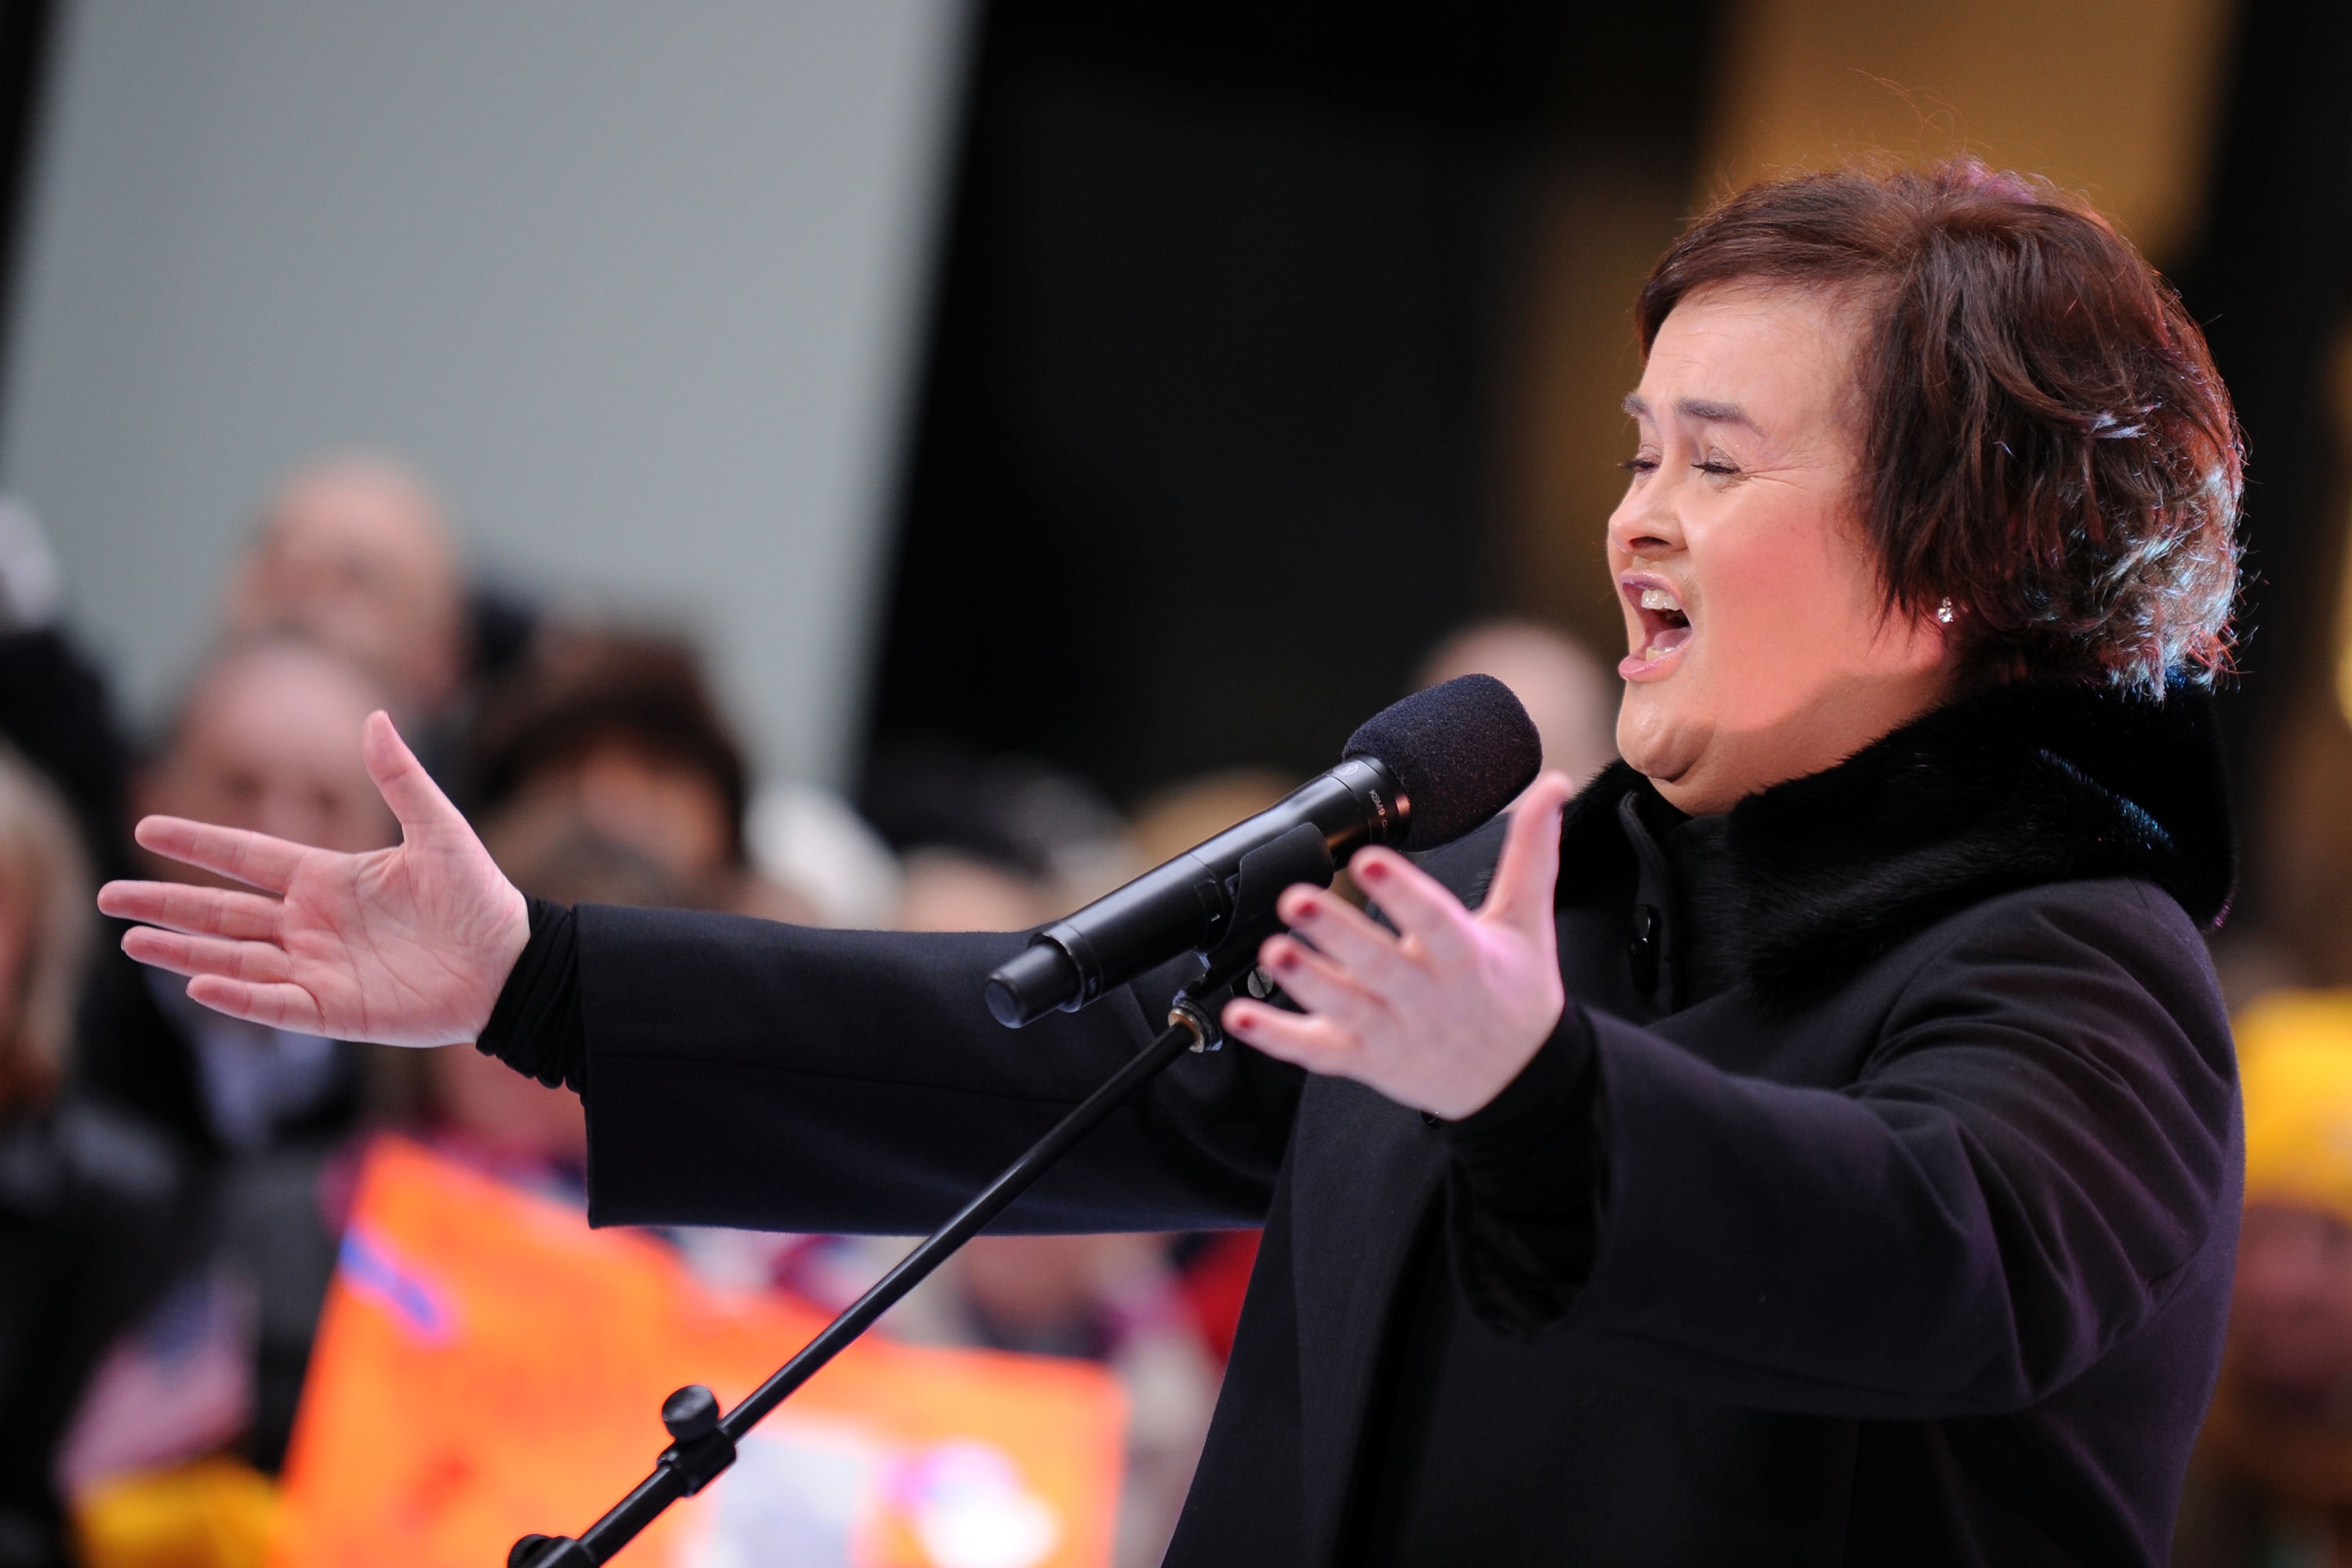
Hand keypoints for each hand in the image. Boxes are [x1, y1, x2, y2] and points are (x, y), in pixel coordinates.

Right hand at [96, 712, 529, 1046]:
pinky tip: (199, 984)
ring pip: (234, 958)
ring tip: (130, 939)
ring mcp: (318, 969)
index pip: (246, 856)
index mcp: (328, 878)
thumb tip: (375, 717)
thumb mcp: (440, 831)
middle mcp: (311, 924)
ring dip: (183, 951)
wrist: (512, 964)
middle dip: (165, 903)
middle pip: (222, 912)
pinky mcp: (335, 1012)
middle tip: (106, 896)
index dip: (197, 843)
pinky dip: (238, 996)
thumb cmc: (479, 897)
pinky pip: (275, 1004)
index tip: (145, 828)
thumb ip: (402, 780)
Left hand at [1221, 771, 1572, 1119]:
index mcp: (1468, 961)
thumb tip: (1552, 786)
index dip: (1404, 895)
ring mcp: (1393, 1034)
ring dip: (1305, 981)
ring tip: (1272, 948)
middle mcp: (1428, 1000)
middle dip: (1337, 934)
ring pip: (1345, 1009)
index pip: (1436, 924)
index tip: (1372, 859)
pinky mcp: (1364, 1061)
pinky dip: (1276, 1038)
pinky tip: (1237, 1017)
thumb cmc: (1518, 996)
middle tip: (1296, 899)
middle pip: (1380, 967)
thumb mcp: (1528, 924)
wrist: (1518, 1084)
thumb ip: (1531, 852)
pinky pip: (1316, 1052)